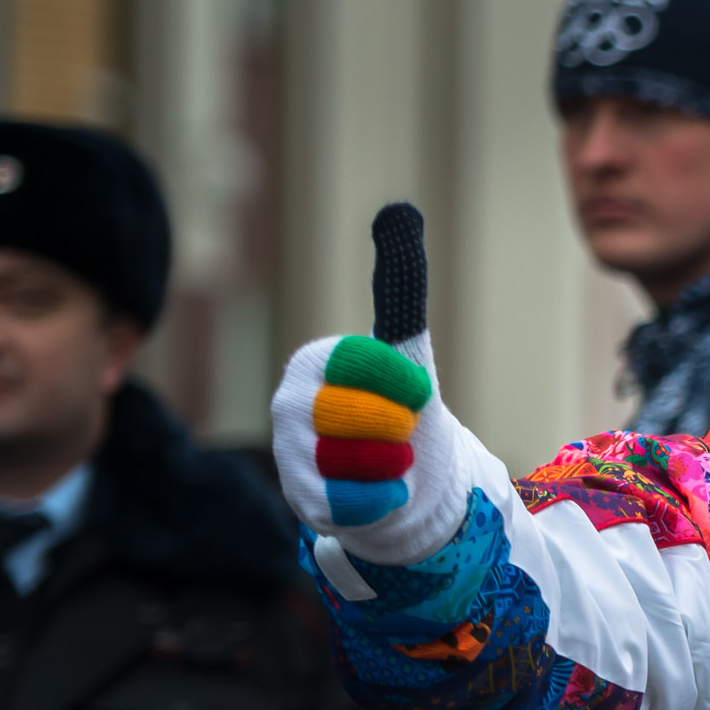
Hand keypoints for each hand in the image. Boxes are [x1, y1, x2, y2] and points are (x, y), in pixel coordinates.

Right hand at [270, 205, 470, 564]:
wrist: (396, 479)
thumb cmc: (399, 407)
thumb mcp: (404, 346)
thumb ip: (400, 284)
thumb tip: (400, 207)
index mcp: (316, 361)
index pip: (364, 365)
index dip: (401, 384)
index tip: (419, 393)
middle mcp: (291, 403)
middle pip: (367, 418)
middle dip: (400, 427)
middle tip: (402, 432)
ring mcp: (291, 453)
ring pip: (363, 462)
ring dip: (395, 464)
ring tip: (391, 460)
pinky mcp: (302, 501)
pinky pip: (357, 502)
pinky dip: (385, 499)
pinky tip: (386, 492)